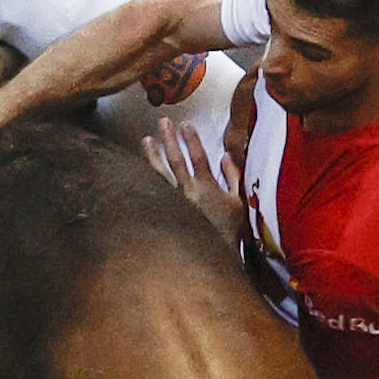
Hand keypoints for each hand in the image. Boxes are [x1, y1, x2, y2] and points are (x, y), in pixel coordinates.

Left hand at [141, 118, 243, 245]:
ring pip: (160, 174)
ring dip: (153, 156)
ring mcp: (174, 203)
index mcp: (207, 187)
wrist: (214, 255)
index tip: (186, 124)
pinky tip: (140, 168)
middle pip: (176, 160)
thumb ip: (233, 177)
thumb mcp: (238, 202)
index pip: (198, 157)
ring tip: (146, 140)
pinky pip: (154, 191)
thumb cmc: (229, 230)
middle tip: (163, 122)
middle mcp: (188, 192)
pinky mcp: (164, 213)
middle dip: (170, 139)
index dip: (192, 139)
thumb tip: (226, 156)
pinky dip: (147, 179)